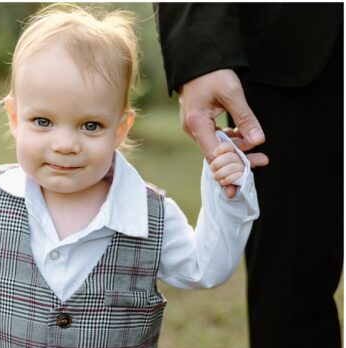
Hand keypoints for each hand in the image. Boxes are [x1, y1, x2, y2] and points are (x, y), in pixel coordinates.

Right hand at [178, 69, 267, 196]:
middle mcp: (194, 129)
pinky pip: (218, 138)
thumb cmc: (211, 71)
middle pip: (218, 155)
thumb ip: (245, 117)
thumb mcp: (232, 92)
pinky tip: (247, 141)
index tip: (239, 184)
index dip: (228, 171)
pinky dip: (233, 141)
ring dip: (239, 151)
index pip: (214, 156)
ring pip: (220, 147)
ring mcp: (197, 127)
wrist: (198, 57)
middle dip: (239, 162)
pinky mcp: (202, 123)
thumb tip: (258, 139)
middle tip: (260, 165)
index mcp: (197, 124)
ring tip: (260, 156)